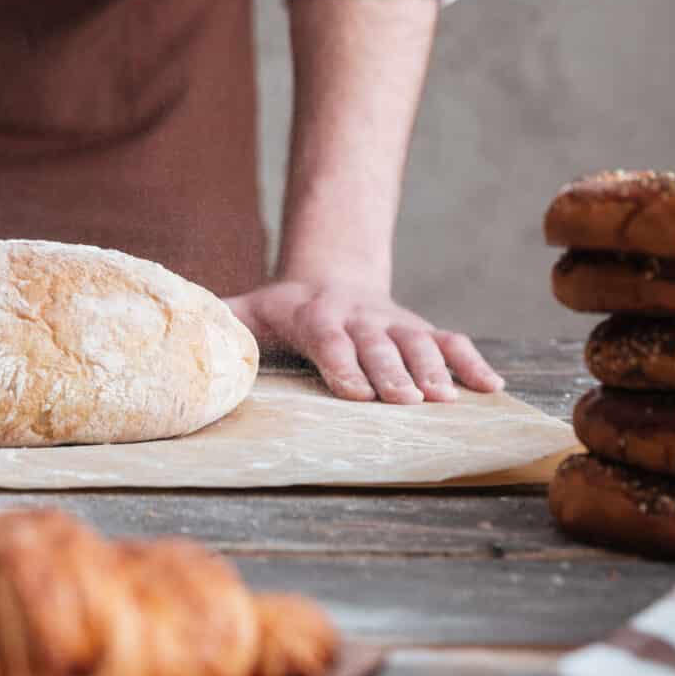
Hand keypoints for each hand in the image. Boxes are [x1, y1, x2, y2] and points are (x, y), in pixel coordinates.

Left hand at [228, 279, 503, 403]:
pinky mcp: (420, 327)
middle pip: (379, 345)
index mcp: (316, 315)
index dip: (342, 364)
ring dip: (435, 370)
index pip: (329, 340)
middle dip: (393, 371)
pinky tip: (493, 388)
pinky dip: (472, 363)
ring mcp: (394, 322)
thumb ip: (220, 320)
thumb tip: (181, 330)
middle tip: (407, 400)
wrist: (329, 275)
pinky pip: (451, 342)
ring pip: (419, 342)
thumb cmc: (283, 309)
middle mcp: (360, 317)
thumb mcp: (247, 310)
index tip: (355, 391)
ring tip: (448, 400)